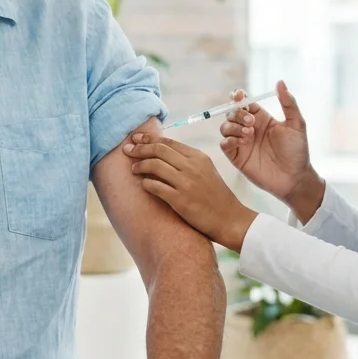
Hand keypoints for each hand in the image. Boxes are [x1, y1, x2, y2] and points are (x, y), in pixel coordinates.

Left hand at [123, 134, 257, 251]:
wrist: (230, 219)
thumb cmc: (216, 196)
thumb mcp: (206, 171)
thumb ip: (187, 161)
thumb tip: (162, 153)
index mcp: (198, 157)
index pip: (168, 142)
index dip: (149, 139)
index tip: (136, 139)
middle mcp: (192, 166)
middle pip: (159, 150)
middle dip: (139, 148)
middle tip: (127, 150)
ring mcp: (186, 183)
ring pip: (155, 165)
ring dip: (140, 165)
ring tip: (133, 169)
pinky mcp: (180, 200)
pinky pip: (155, 187)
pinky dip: (145, 183)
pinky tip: (142, 184)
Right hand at [220, 80, 316, 202]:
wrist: (295, 178)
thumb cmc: (298, 151)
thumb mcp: (297, 124)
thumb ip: (288, 103)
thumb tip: (280, 82)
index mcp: (262, 118)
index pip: (244, 103)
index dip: (238, 97)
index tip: (239, 95)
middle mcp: (249, 128)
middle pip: (231, 113)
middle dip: (237, 113)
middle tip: (251, 122)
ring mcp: (242, 143)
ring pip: (225, 127)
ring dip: (233, 126)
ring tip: (249, 133)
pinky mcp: (237, 157)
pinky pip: (224, 144)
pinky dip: (229, 140)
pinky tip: (243, 142)